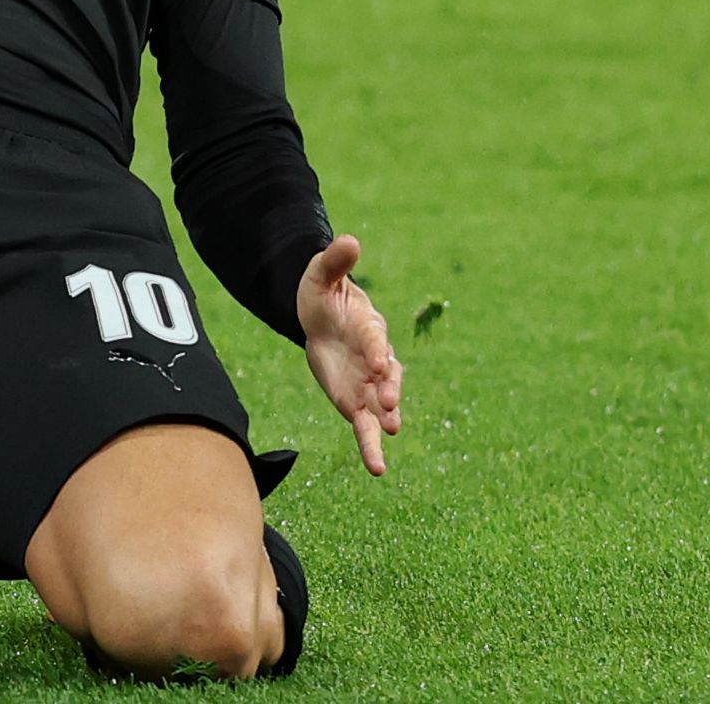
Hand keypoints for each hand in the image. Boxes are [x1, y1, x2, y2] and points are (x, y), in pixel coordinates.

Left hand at [296, 235, 402, 476]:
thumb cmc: (323, 292)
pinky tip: (378, 469)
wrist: (319, 318)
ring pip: (382, 406)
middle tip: (390, 402)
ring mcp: (369, 384)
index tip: (380, 364)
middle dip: (390, 388)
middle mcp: (376, 358)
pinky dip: (372, 448)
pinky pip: (366, 428)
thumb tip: (349, 239)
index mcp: (369, 326)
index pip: (375, 339)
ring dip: (386, 418)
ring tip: (390, 432)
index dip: (377, 350)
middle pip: (387, 375)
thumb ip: (334, 261)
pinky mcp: (357, 403)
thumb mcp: (321, 274)